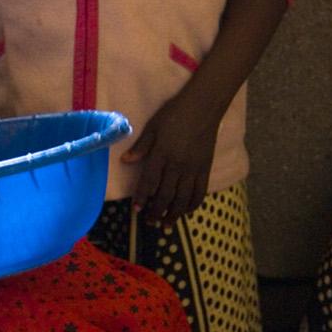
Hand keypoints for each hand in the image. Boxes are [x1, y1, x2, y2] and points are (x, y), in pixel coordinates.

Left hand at [120, 89, 223, 224]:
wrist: (203, 107)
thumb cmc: (175, 113)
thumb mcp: (153, 127)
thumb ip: (141, 146)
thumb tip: (125, 161)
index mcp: (161, 154)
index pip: (149, 182)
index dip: (142, 197)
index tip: (136, 209)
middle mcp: (177, 165)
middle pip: (165, 195)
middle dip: (156, 211)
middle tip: (149, 222)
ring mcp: (193, 169)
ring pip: (182, 198)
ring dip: (173, 214)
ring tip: (165, 224)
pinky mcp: (206, 169)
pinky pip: (200, 192)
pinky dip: (192, 205)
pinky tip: (186, 212)